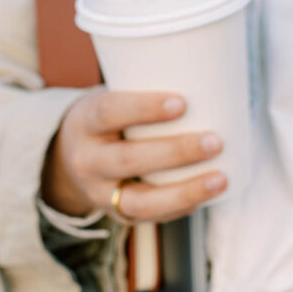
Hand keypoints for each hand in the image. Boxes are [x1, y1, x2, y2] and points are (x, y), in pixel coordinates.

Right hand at [41, 88, 226, 222]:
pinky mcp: (118, 215)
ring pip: (141, 201)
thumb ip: (147, 90)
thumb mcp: (113, 98)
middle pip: (128, 159)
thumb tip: (215, 73)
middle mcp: (87, 160)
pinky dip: (181, 207)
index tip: (182, 102)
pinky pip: (151, 218)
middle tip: (215, 141)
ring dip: (185, 191)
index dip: (144, 108)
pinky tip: (208, 195)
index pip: (109, 112)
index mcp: (85, 121)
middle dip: (175, 152)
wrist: (71, 158)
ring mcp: (100, 193)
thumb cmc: (112, 118)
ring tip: (221, 178)